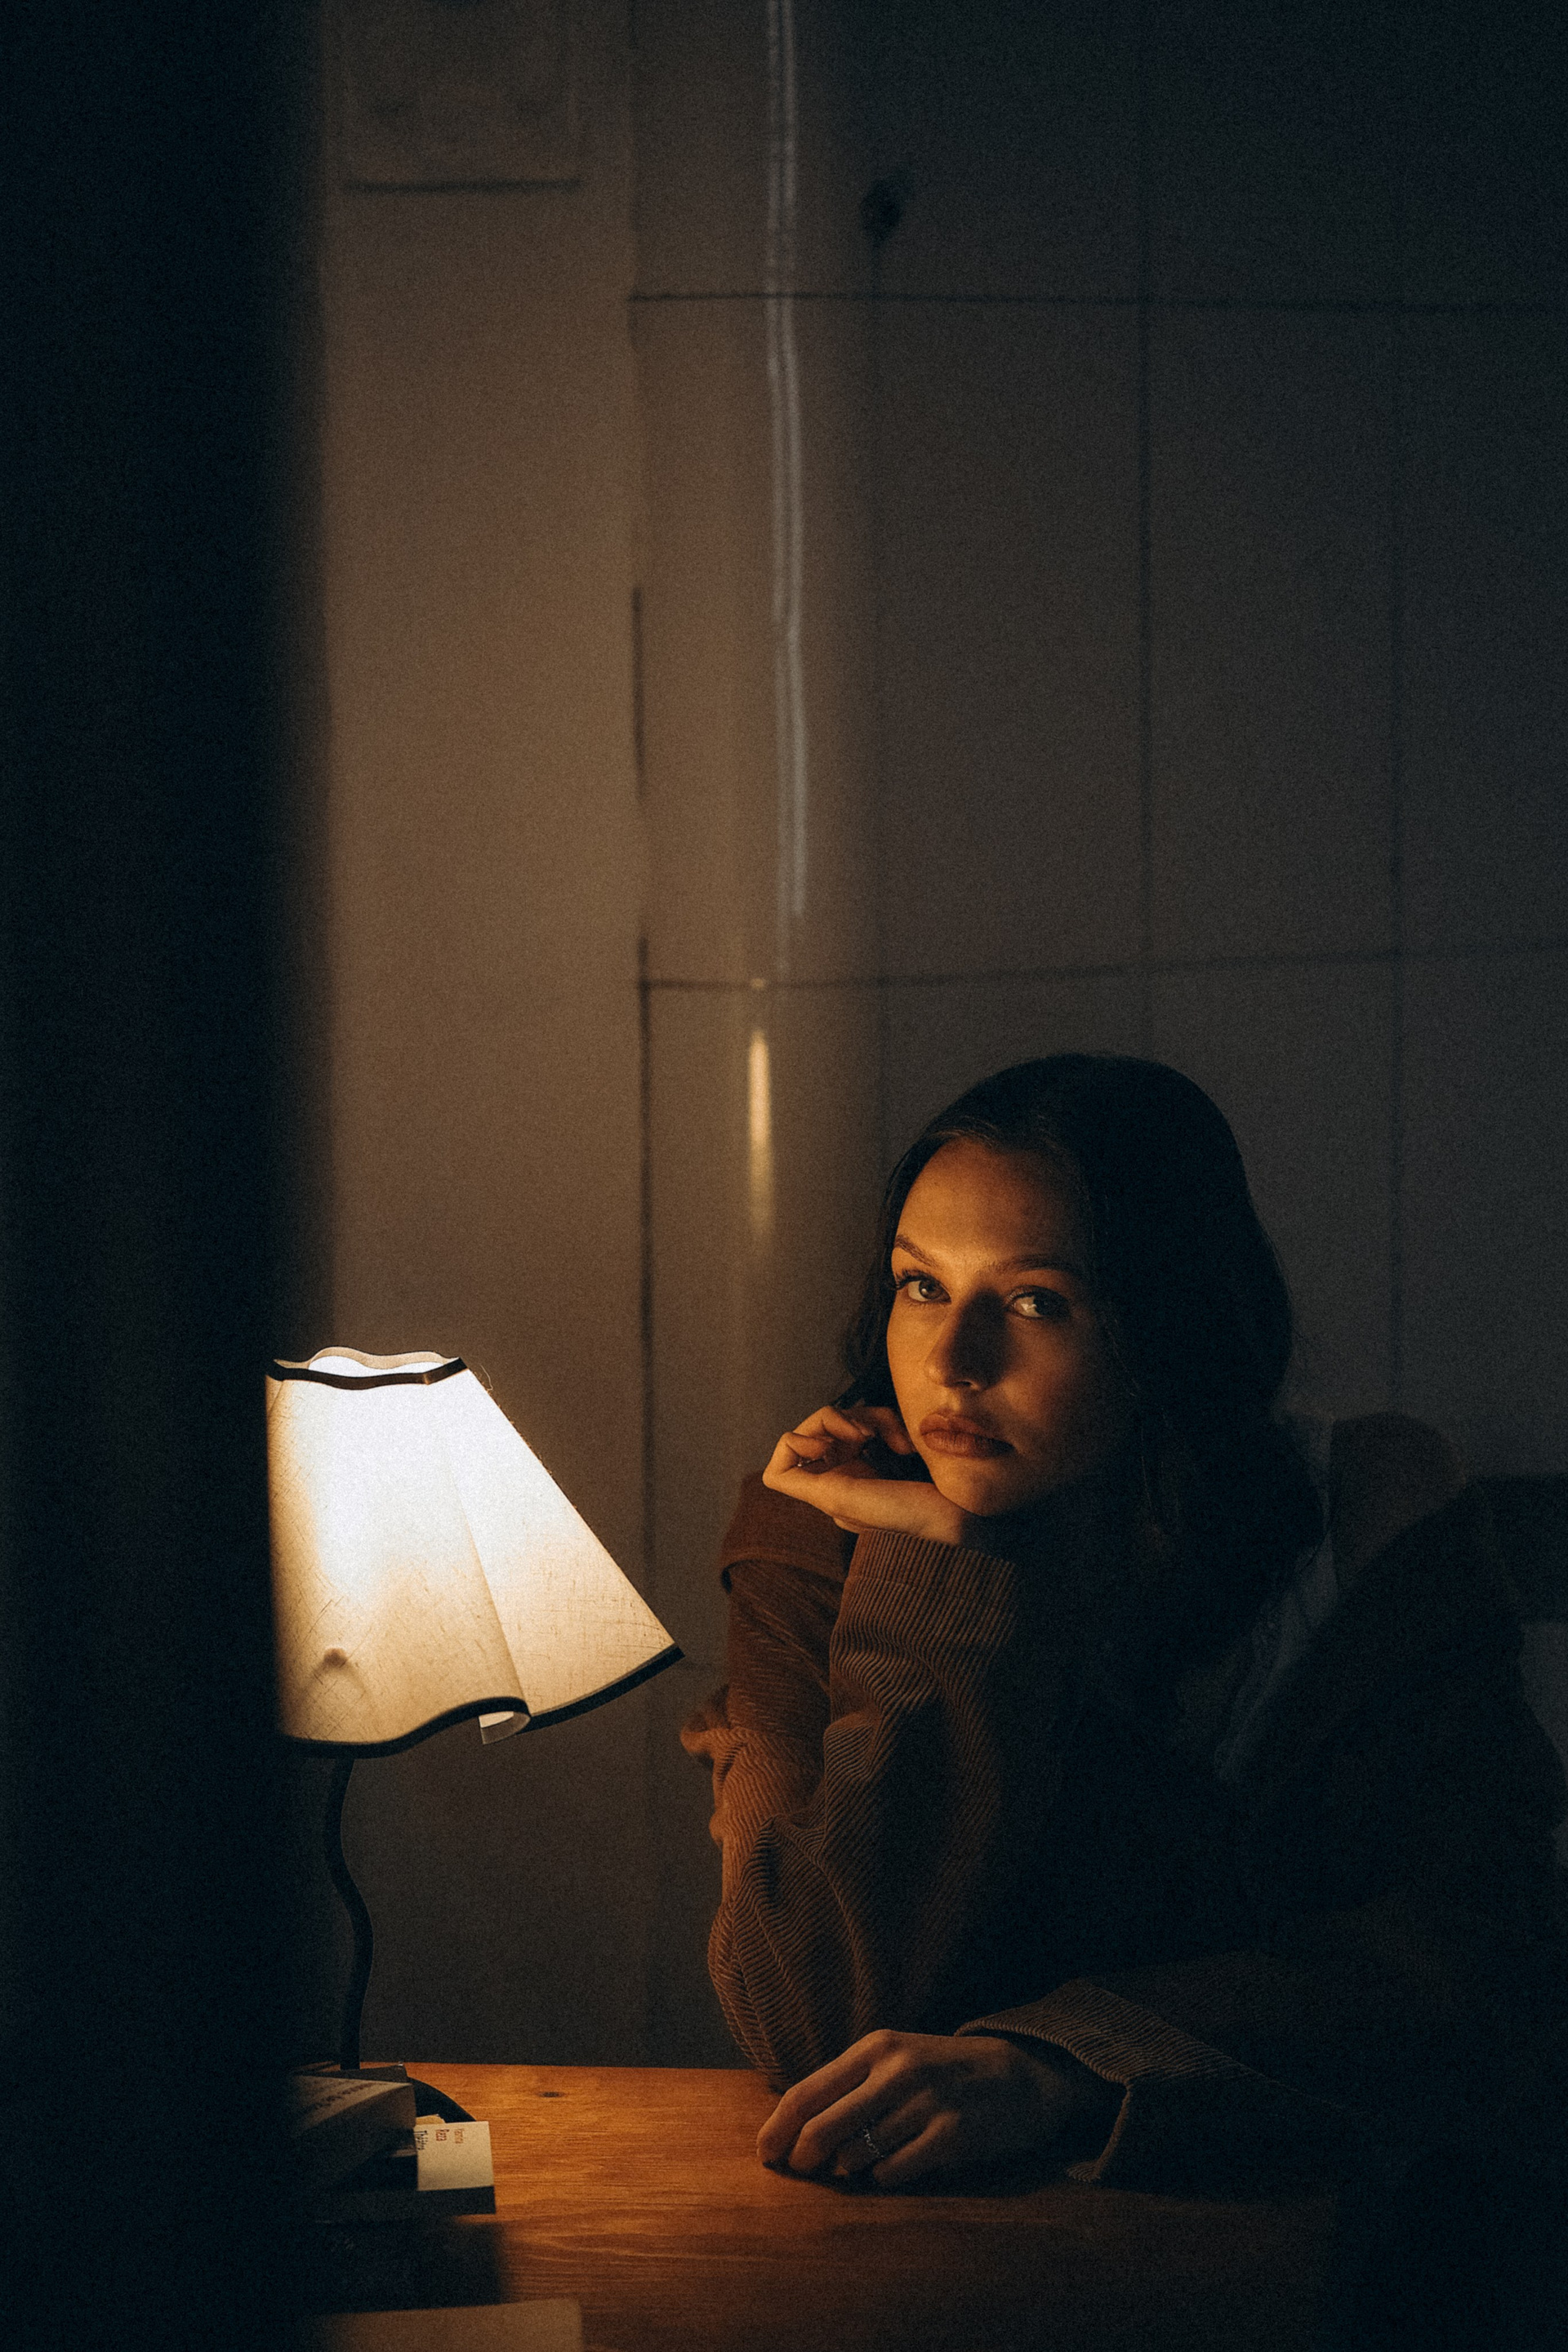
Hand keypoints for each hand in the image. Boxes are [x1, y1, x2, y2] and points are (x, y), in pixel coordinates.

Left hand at [757, 2029, 1114, 2187]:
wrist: (1019, 2074)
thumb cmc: (944, 2071)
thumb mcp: (896, 2061)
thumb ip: (851, 2087)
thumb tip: (796, 2130)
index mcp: (876, 2048)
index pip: (807, 2091)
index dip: (778, 2127)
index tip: (763, 2155)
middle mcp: (896, 2071)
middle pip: (823, 2126)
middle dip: (802, 2156)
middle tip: (799, 2171)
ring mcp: (924, 2102)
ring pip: (856, 2154)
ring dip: (846, 2170)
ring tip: (852, 2167)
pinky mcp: (950, 2135)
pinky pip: (894, 2171)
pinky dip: (882, 2178)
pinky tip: (889, 2171)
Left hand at [762, 1406, 972, 1545]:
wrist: (965, 1520)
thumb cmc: (909, 1517)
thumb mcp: (846, 1501)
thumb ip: (807, 1483)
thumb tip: (781, 1458)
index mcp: (826, 1492)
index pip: (787, 1454)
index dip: (800, 1438)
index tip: (827, 1445)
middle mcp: (843, 1475)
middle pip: (819, 1427)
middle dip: (841, 1419)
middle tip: (866, 1433)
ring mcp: (868, 1461)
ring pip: (850, 1416)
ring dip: (873, 1419)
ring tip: (899, 1441)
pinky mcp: (892, 1449)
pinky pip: (876, 1417)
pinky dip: (889, 1420)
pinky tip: (906, 1442)